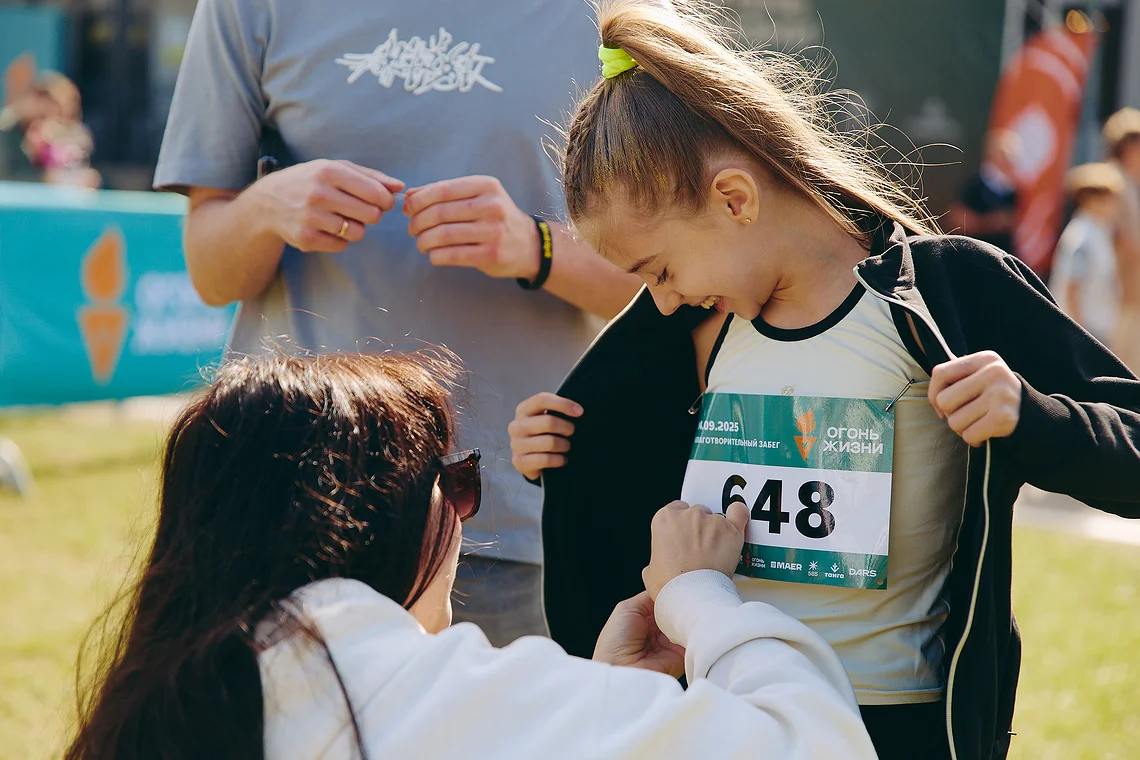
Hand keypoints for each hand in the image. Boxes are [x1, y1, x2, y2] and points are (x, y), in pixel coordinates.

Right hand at [251, 159, 402, 252]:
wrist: (269, 201)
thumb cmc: (310, 181)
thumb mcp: (336, 168)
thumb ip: (371, 176)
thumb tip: (399, 187)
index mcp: (329, 171)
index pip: (376, 193)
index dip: (386, 201)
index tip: (382, 202)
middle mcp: (318, 193)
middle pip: (371, 215)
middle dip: (372, 215)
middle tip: (361, 211)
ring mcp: (310, 217)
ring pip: (358, 233)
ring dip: (356, 228)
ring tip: (342, 219)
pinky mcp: (305, 238)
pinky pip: (342, 245)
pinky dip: (340, 239)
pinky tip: (328, 228)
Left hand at [403, 176, 541, 278]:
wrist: (530, 245)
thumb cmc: (498, 219)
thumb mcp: (479, 197)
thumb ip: (446, 194)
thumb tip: (410, 196)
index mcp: (486, 186)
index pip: (442, 190)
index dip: (418, 200)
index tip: (407, 209)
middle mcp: (491, 206)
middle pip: (440, 213)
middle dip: (418, 222)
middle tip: (412, 230)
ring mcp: (492, 231)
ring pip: (443, 235)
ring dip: (424, 241)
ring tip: (421, 244)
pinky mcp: (490, 255)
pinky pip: (452, 255)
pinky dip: (436, 256)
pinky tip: (434, 255)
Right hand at [508, 393, 581, 480]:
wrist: (527, 461)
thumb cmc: (540, 434)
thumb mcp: (543, 418)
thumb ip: (554, 411)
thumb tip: (577, 410)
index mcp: (523, 410)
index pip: (542, 400)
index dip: (563, 404)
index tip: (579, 411)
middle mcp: (517, 426)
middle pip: (549, 422)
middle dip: (566, 428)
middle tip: (571, 432)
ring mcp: (517, 445)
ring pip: (550, 442)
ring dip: (564, 445)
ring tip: (566, 446)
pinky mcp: (520, 462)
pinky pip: (547, 459)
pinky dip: (559, 460)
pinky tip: (561, 459)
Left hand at [593, 591, 685, 677]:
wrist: (619, 671)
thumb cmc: (615, 640)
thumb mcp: (627, 609)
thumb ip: (649, 598)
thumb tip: (667, 590)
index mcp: (645, 620)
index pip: (663, 603)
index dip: (671, 594)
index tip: (681, 582)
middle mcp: (658, 631)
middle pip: (676, 612)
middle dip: (682, 604)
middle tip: (690, 594)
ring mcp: (670, 644)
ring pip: (685, 624)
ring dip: (688, 617)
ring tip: (694, 606)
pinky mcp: (680, 657)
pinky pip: (691, 641)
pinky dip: (694, 631)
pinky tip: (695, 621)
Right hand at [642, 501, 749, 599]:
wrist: (692, 596)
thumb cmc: (671, 585)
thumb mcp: (651, 571)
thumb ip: (658, 558)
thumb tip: (660, 565)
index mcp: (664, 519)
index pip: (675, 510)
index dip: (681, 526)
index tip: (683, 537)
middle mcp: (688, 515)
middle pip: (697, 512)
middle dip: (698, 528)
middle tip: (699, 549)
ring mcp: (711, 521)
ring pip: (716, 518)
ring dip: (716, 531)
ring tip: (715, 553)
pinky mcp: (730, 530)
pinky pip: (739, 513)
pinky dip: (738, 516)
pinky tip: (735, 523)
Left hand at [929, 350, 1021, 445]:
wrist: (1033, 415)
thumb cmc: (995, 396)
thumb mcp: (979, 378)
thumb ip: (955, 379)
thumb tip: (934, 399)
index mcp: (985, 359)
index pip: (940, 373)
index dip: (934, 393)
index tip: (943, 404)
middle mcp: (994, 372)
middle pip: (944, 400)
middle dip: (950, 414)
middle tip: (968, 415)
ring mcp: (1000, 394)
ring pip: (954, 421)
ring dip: (963, 428)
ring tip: (979, 422)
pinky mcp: (1004, 417)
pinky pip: (969, 435)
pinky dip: (973, 439)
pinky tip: (986, 433)